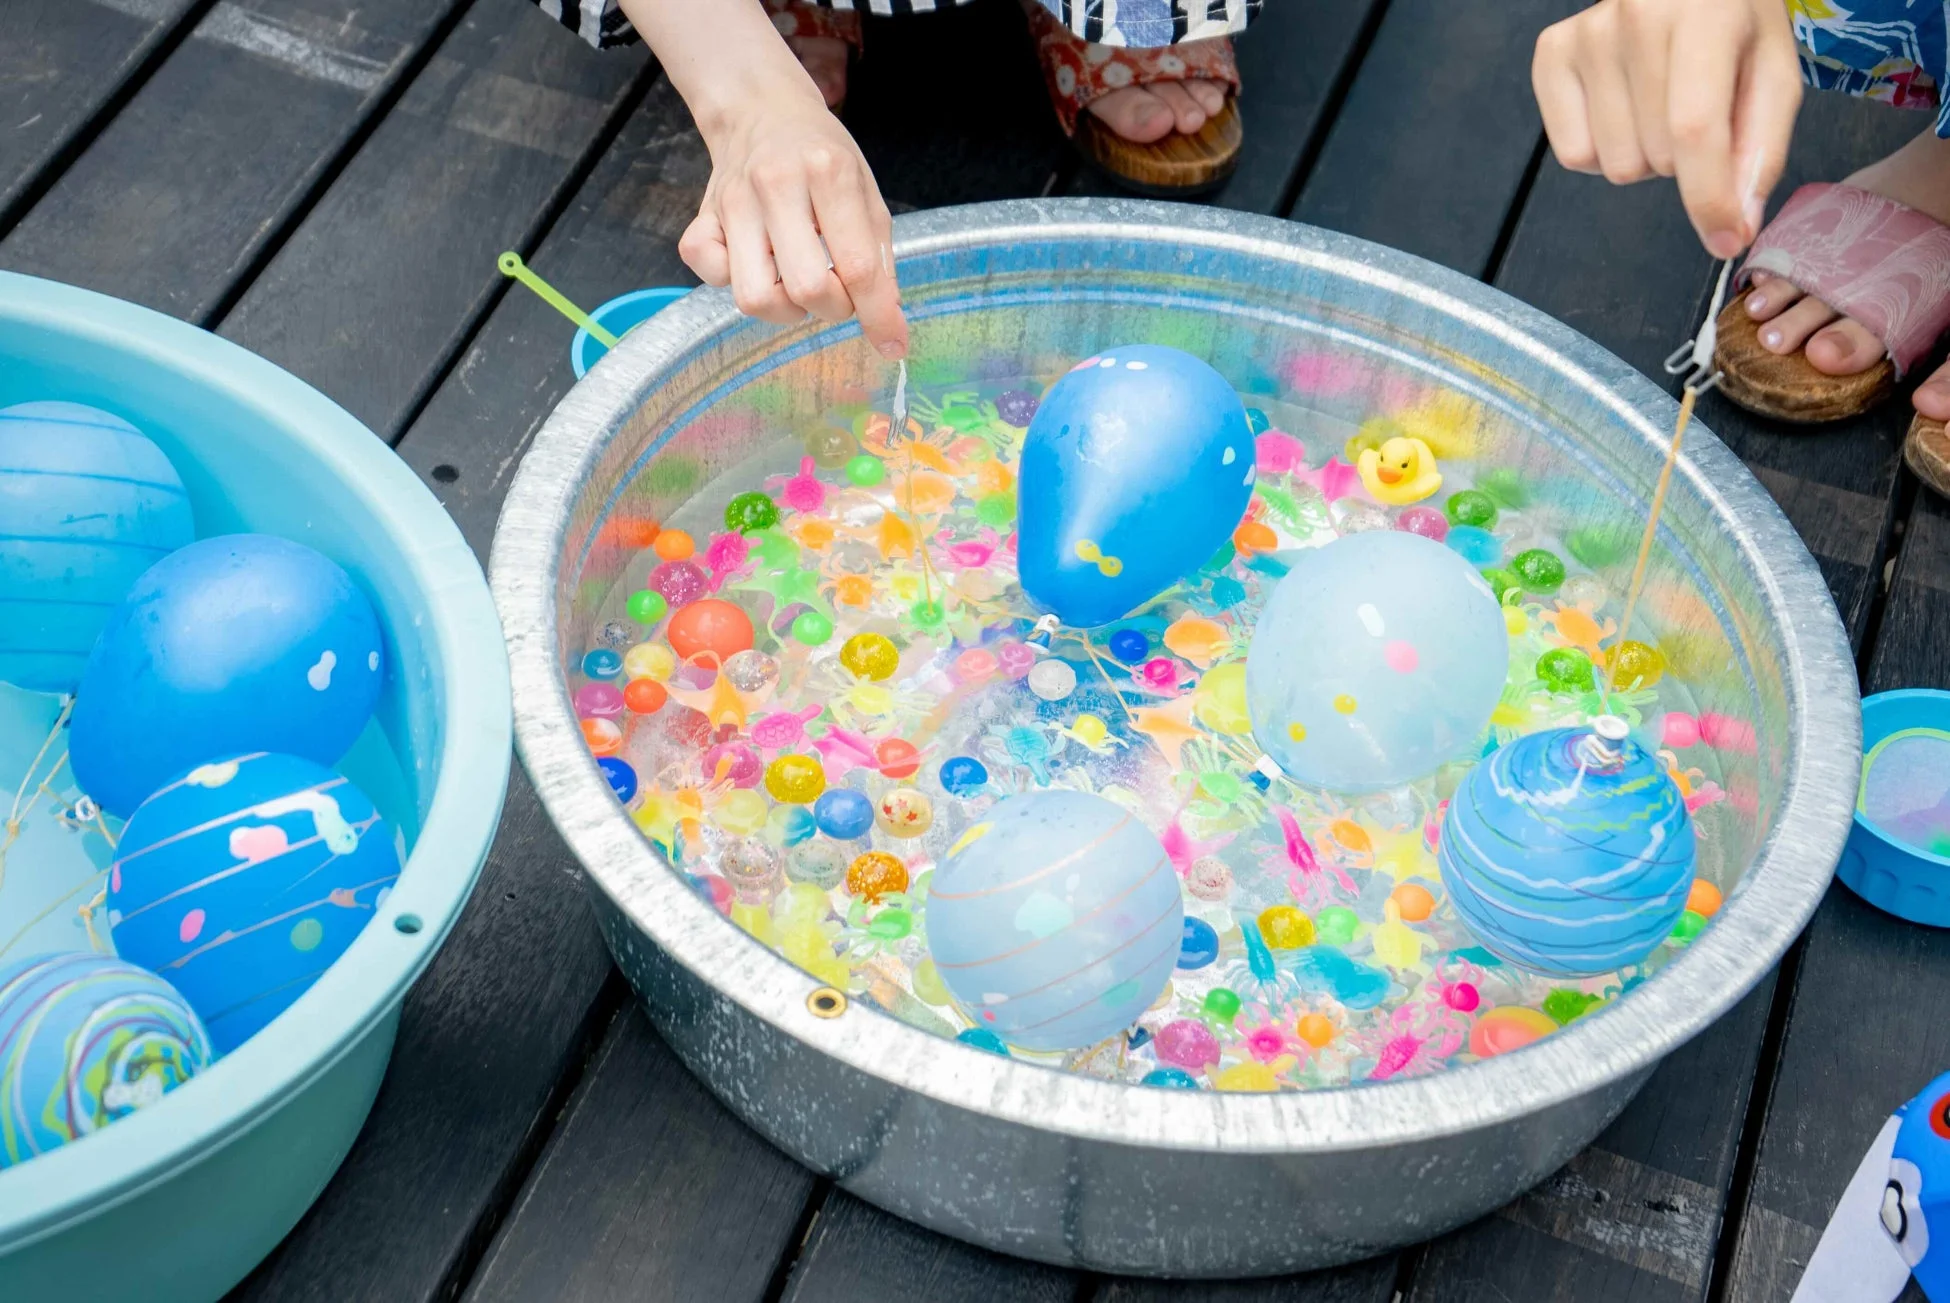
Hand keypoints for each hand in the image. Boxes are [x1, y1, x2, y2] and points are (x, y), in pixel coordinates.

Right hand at [679, 89, 907, 358]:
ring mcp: (732, 202)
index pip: (858, 266)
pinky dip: (733, 284)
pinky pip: (711, 275)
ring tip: (796, 285)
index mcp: (828, 172)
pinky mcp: (701, 217)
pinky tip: (756, 266)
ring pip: (754, 297)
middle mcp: (776, 184)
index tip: (892, 344)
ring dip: (784, 309)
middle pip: (806, 288)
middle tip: (837, 293)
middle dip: (832, 309)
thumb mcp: (867, 193)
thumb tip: (888, 326)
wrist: (762, 111)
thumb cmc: (822, 157)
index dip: (878, 316)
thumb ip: (878, 257)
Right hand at [1533, 0, 1802, 256]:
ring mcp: (1587, 36)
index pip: (1694, 129)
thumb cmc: (1733, 22)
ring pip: (1614, 164)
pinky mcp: (1552, 53)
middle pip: (1656, 157)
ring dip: (1644, 156)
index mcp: (1705, 14)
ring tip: (1659, 107)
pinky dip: (1603, 150)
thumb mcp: (1772, 74)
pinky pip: (1574, 154)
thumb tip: (1734, 226)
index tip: (1725, 239)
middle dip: (1683, 162)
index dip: (1708, 197)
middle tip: (1695, 116)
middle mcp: (1636, 16)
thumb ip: (1760, 150)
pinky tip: (1622, 109)